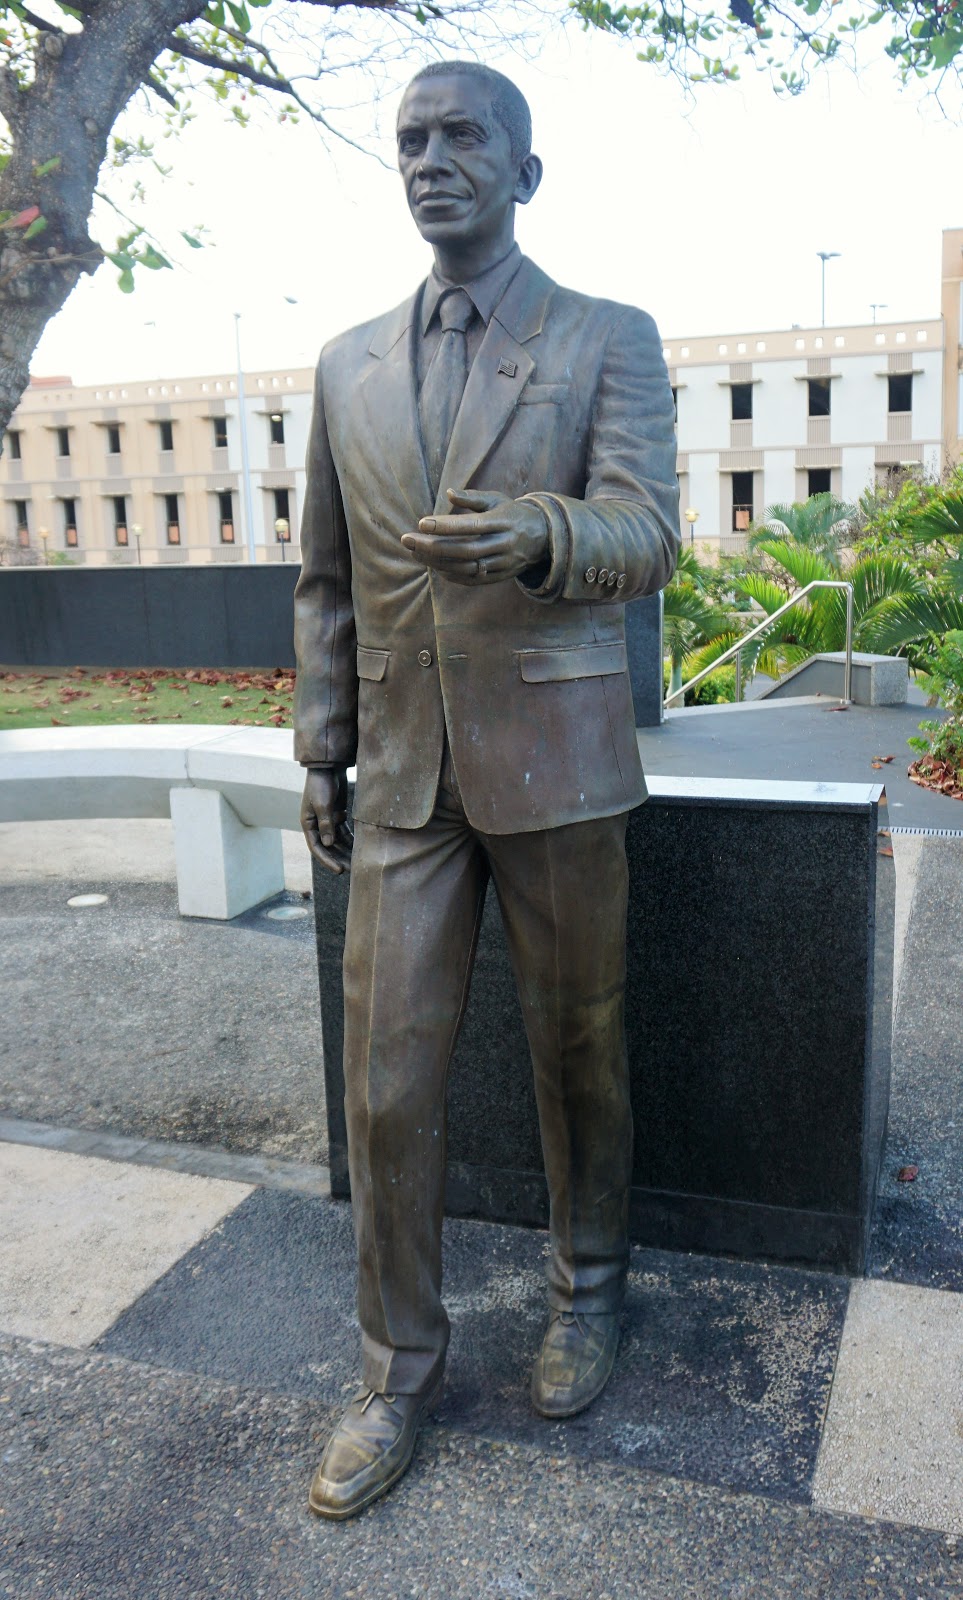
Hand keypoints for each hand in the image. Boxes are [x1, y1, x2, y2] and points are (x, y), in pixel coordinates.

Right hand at [301, 766, 352, 875]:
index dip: (327, 860)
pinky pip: (344, 832)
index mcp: (308, 824)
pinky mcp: (337, 815)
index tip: (338, 870)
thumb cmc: (321, 784)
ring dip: (346, 851)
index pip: (316, 847)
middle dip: (339, 859)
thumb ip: (326, 824)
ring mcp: (327, 820)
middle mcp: (316, 824)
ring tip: (357, 862)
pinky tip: (360, 847)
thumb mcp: (323, 804)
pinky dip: (350, 840)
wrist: (328, 767)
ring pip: (337, 841)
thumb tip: (329, 845)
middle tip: (352, 870)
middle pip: (328, 847)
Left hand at [400, 487, 548, 585]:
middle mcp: (505, 544)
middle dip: (433, 546)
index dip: (446, 526)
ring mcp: (504, 563)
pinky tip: (434, 566)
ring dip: (438, 562)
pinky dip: (451, 574)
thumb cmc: (512, 513)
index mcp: (504, 521)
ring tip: (416, 552)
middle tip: (407, 540)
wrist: (543, 537)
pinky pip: (472, 579)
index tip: (421, 523)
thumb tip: (450, 493)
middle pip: (465, 550)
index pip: (471, 525)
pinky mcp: (500, 576)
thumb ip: (473, 498)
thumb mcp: (497, 499)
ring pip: (467, 567)